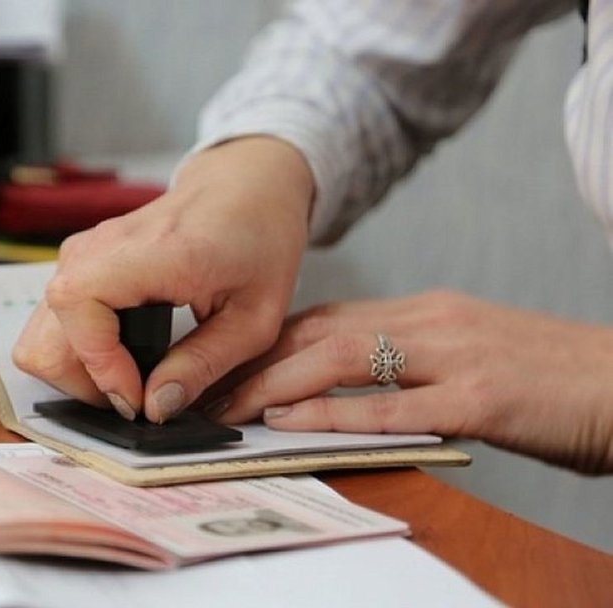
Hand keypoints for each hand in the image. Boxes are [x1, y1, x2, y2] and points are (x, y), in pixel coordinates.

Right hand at [13, 136, 314, 422]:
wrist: (243, 187)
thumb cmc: (257, 238)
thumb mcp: (254, 317)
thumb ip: (204, 364)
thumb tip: (157, 408)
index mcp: (150, 252)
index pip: (78, 307)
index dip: (100, 368)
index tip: (139, 397)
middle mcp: (100, 247)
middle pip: (43, 340)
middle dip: (85, 384)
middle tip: (136, 396)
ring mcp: (82, 252)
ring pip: (42, 337)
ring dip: (80, 372)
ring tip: (132, 379)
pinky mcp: (80, 262)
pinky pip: (56, 322)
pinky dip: (81, 351)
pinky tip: (125, 356)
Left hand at [214, 290, 612, 473]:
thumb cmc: (549, 378)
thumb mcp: (467, 356)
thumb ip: (409, 365)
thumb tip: (349, 389)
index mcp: (425, 312)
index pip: (326, 320)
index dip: (269, 344)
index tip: (227, 366)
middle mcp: (430, 321)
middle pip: (318, 331)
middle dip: (255, 360)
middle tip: (208, 388)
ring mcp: (454, 354)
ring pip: (341, 356)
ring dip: (275, 383)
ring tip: (228, 408)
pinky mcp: (481, 395)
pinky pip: (388, 404)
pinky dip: (332, 413)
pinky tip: (290, 422)